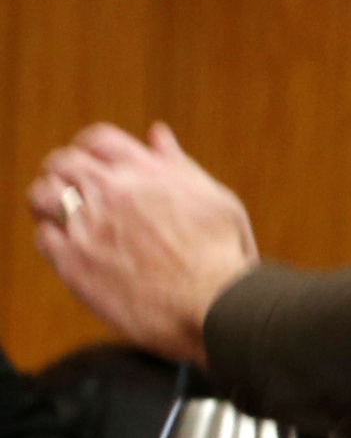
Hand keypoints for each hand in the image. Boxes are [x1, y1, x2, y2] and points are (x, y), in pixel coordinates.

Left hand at [30, 123, 257, 365]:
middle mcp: (113, 192)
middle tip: (71, 184)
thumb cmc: (221, 252)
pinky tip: (69, 244)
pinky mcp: (74, 264)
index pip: (97, 138)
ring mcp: (89, 227)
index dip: (90, 146)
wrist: (211, 304)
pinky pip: (43, 237)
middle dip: (63, 169)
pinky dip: (51, 235)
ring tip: (60, 210)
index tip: (92, 160)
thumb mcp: (212, 196)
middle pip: (63, 162)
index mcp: (147, 171)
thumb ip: (177, 163)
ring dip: (48, 198)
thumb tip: (157, 134)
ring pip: (42, 195)